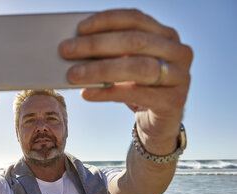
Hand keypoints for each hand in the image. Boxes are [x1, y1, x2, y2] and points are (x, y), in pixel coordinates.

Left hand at [59, 9, 192, 153]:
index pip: (134, 19)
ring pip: (138, 67)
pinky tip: (87, 94)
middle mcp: (177, 51)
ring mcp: (180, 76)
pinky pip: (137, 93)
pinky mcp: (174, 101)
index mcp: (165, 34)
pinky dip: (108, 93)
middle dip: (96, 45)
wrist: (158, 121)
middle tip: (66, 50)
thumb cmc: (138, 87)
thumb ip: (110, 53)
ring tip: (73, 74)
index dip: (106, 21)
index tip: (79, 29)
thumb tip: (75, 47)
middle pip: (134, 41)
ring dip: (100, 69)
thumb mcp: (126, 65)